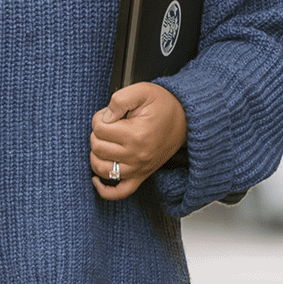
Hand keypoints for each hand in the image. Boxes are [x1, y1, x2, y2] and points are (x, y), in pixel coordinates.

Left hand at [90, 82, 187, 199]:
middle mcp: (137, 155)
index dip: (99, 117)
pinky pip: (119, 192)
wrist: (185, 119)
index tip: (110, 114)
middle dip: (97, 133)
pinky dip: (104, 189)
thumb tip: (105, 117)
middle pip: (97, 147)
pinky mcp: (141, 176)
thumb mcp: (143, 91)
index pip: (99, 128)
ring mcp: (139, 168)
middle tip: (110, 125)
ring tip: (106, 143)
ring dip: (97, 154)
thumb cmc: (164, 106)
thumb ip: (120, 99)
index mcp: (136, 134)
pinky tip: (96, 178)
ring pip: (101, 168)